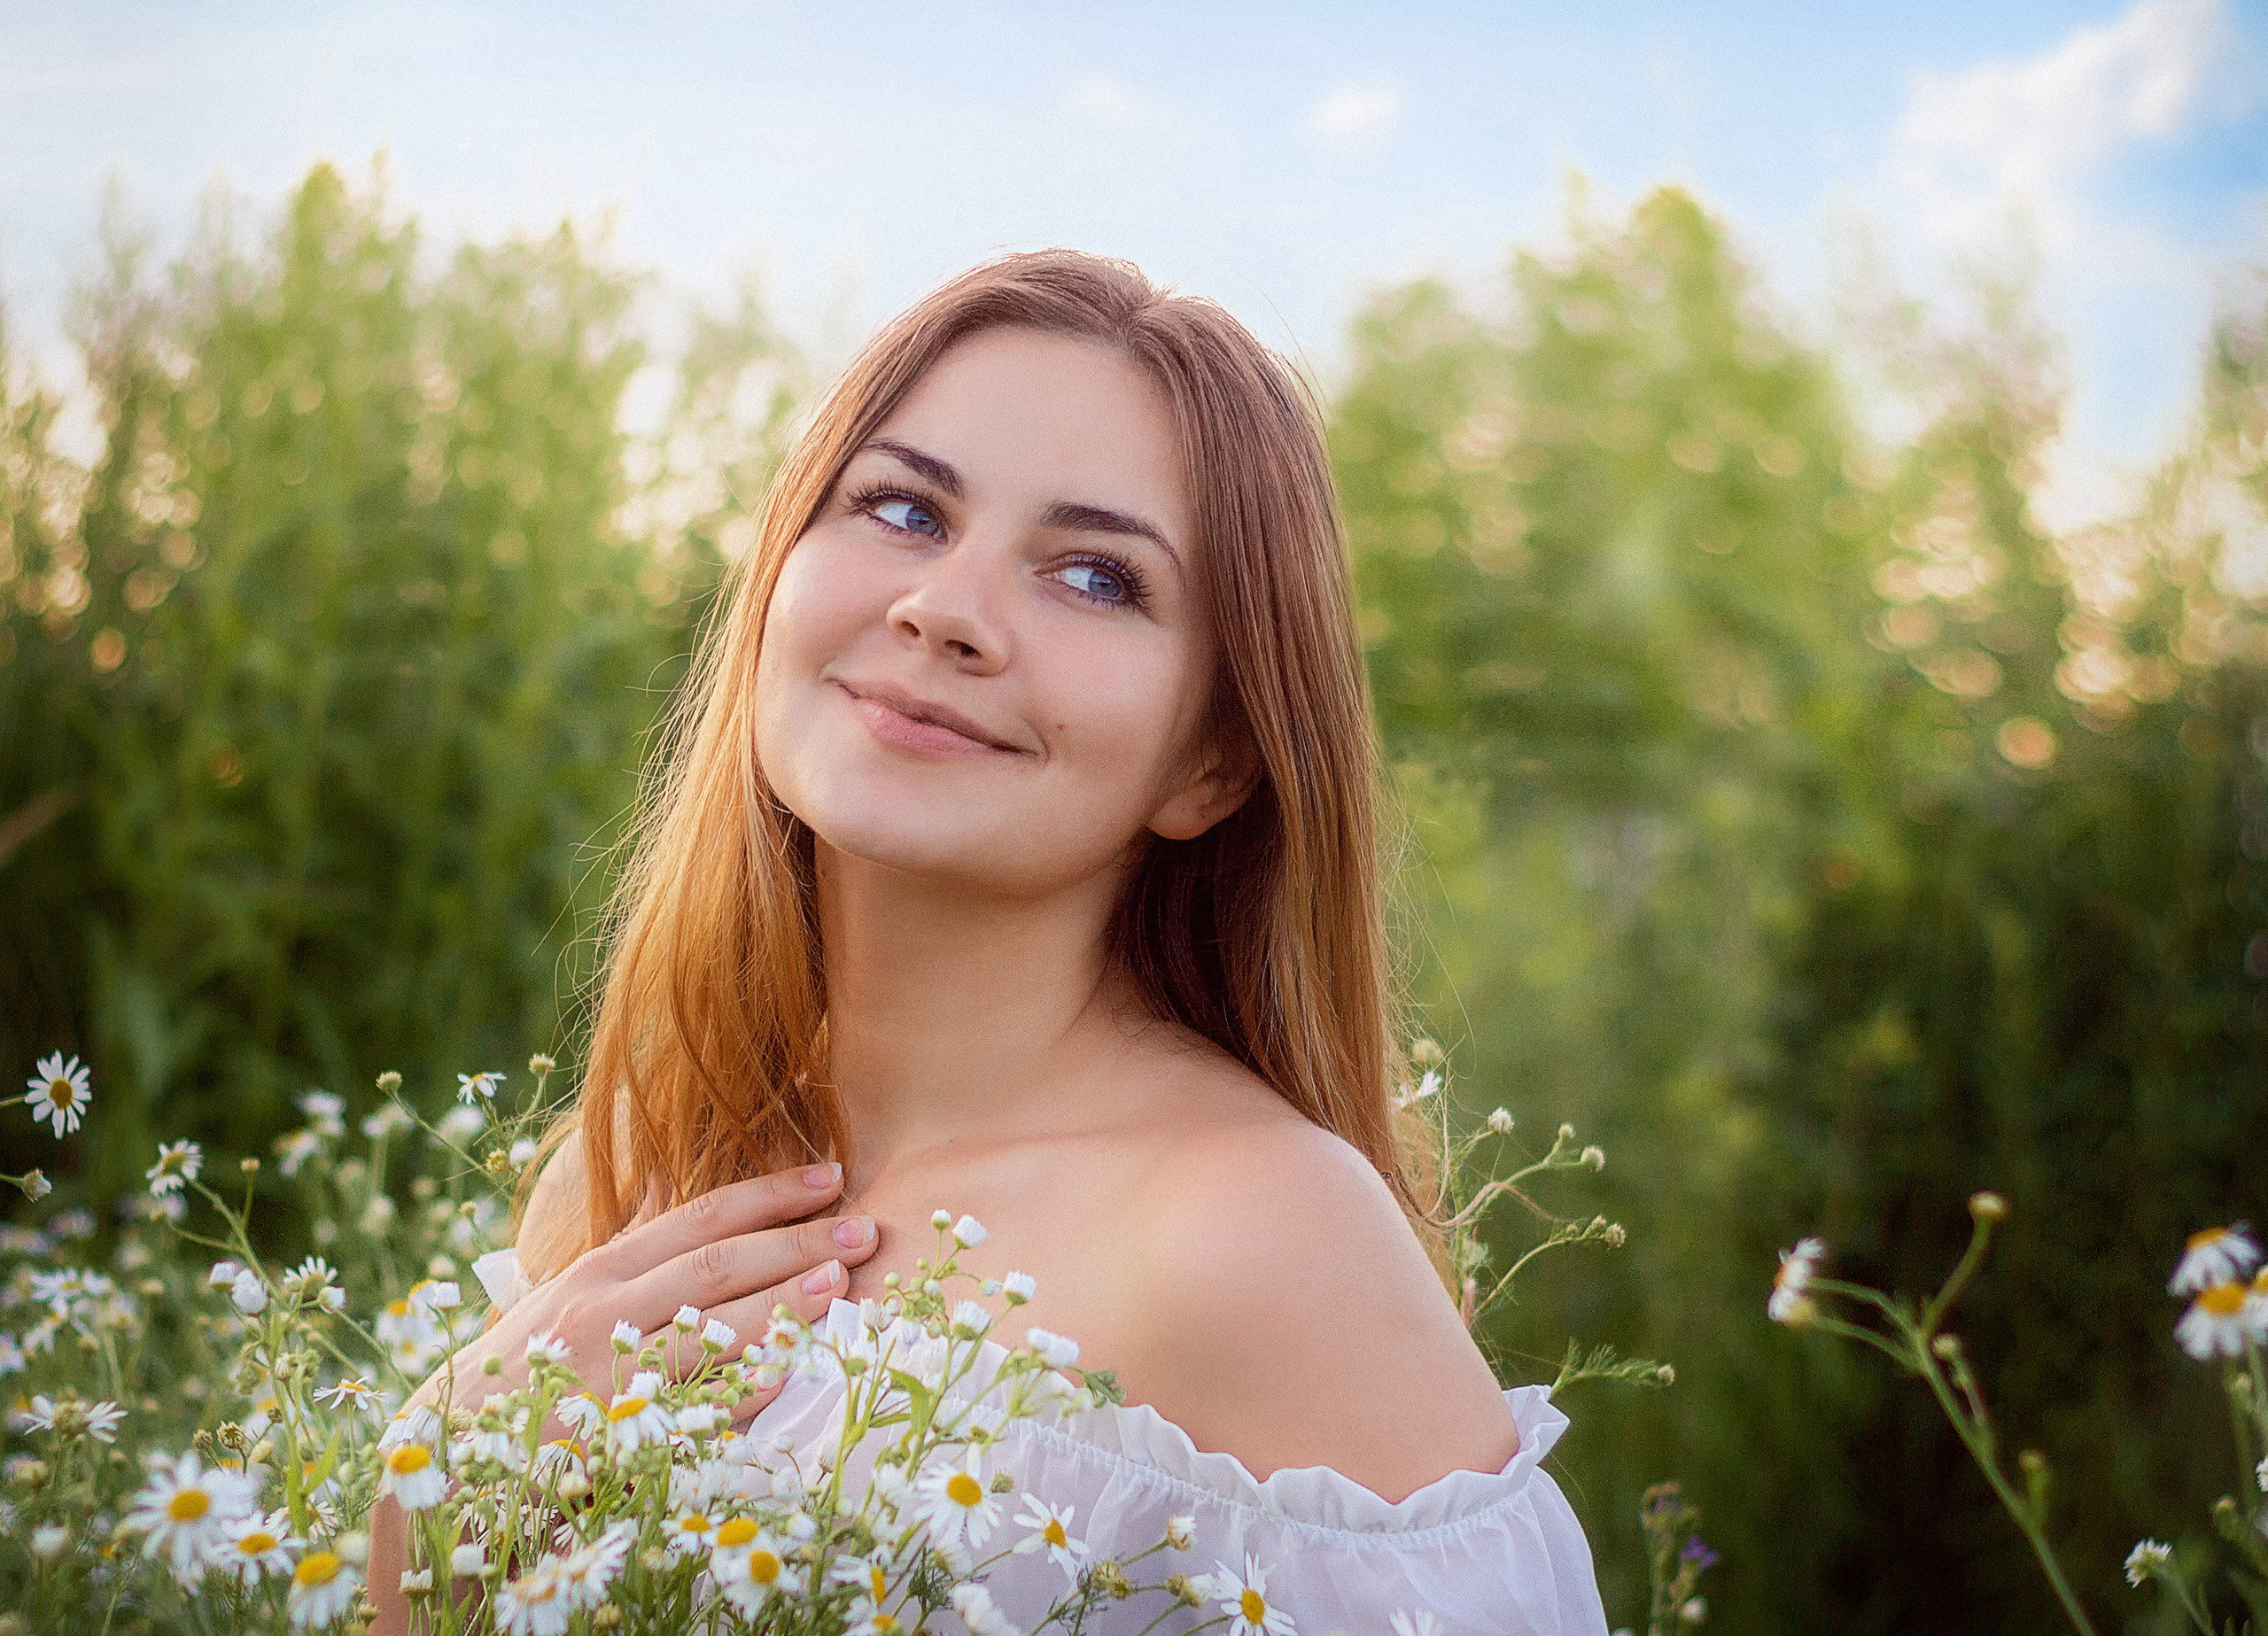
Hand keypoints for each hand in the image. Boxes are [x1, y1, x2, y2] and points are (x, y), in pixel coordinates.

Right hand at [370, 1162, 875, 1633]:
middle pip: (718, 1267)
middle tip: (865, 1229)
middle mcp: (606, 1311)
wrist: (447, 1457)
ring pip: (709, 1332)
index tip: (831, 1178)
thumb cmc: (525, 1368)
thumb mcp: (565, 1292)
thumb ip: (627, 1242)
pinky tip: (790, 1376)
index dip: (770, 1195)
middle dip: (797, 1244)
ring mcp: (610, 1374)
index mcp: (601, 1269)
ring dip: (781, 1307)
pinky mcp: (615, 1436)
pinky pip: (691, 1411)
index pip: (700, 1219)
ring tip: (839, 1286)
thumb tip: (673, 1176)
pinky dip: (742, 1392)